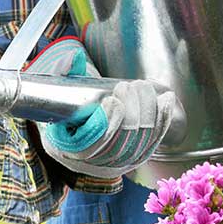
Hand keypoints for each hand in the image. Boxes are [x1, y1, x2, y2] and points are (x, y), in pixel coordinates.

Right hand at [29, 38, 176, 178]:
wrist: (78, 116)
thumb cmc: (66, 101)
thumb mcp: (56, 86)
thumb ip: (61, 70)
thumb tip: (74, 59)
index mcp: (65, 149)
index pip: (89, 146)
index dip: (105, 126)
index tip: (113, 100)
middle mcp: (89, 163)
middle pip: (117, 147)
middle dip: (130, 115)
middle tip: (131, 86)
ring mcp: (112, 164)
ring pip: (137, 146)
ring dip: (146, 115)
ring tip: (144, 87)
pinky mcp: (132, 159)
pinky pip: (151, 144)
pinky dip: (161, 122)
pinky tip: (166, 100)